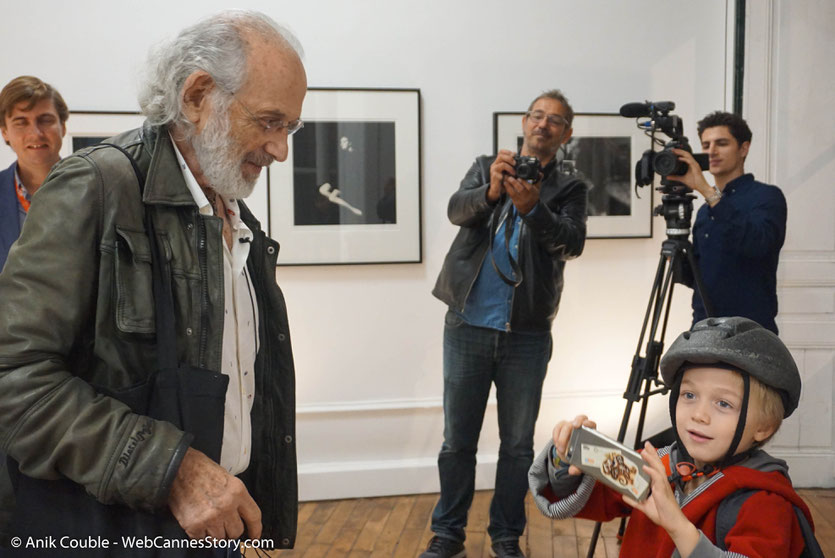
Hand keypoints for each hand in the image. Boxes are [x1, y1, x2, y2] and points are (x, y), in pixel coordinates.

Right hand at [168, 447, 261, 539]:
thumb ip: (236, 498)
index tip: (255, 537)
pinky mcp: (194, 525)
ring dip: (214, 533)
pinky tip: (197, 521)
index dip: (255, 530)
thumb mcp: (227, 478)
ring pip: (219, 539)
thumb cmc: (200, 470)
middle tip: (221, 523)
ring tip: (207, 519)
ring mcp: (210, 517)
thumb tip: (239, 516)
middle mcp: (226, 506)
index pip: (254, 516)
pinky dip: (199, 534)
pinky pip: (201, 540)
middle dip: (229, 530)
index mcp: (238, 492)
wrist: (178, 468)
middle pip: (236, 532)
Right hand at [488, 150, 515, 202]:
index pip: (501, 152)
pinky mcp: (494, 176)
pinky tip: (509, 178)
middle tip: (515, 163)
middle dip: (510, 158)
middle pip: (501, 155)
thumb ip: (512, 166)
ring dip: (510, 167)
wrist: (497, 190)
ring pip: (502, 163)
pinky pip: (500, 173)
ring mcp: (494, 170)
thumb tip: (521, 162)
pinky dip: (506, 175)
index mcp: (498, 162)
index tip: (515, 155)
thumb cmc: (503, 181)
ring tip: (514, 172)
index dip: (508, 152)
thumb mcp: (508, 172)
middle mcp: (495, 164)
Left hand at [504, 173, 541, 214]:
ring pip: (515, 193)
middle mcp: (527, 197)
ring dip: (509, 186)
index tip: (519, 178)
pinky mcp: (516, 202)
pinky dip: (508, 190)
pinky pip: (511, 196)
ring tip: (505, 180)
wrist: (530, 208)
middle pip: (521, 190)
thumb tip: (540, 172)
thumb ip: (538, 180)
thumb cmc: (533, 195)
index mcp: (533, 192)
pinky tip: (505, 184)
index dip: (524, 182)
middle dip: (515, 183)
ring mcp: (521, 200)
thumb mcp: (537, 188)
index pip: (529, 187)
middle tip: (510, 178)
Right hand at [552, 415, 595, 475]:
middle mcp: (580, 427)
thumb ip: (578, 468)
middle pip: (579, 419)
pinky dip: (555, 435)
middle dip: (575, 422)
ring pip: (566, 424)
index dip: (588, 423)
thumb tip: (572, 471)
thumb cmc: (581, 456)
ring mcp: (570, 426)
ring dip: (562, 435)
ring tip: (561, 447)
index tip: (584, 426)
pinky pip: (557, 428)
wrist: (572, 454)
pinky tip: (556, 444)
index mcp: (590, 433)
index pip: (590, 424)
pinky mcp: (561, 428)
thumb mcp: (581, 464)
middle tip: (573, 428)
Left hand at [623, 442, 699, 556]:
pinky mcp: (663, 492)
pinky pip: (658, 480)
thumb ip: (635, 500)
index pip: (655, 468)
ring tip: (645, 451)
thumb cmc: (663, 515)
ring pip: (658, 469)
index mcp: (658, 485)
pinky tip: (646, 467)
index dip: (651, 458)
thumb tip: (624, 496)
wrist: (673, 524)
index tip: (646, 449)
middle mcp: (661, 483)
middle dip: (652, 454)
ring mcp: (663, 486)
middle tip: (647, 444)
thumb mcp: (644, 506)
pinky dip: (652, 472)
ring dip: (651, 459)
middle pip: (657, 465)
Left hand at [667, 149, 712, 198]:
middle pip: (686, 154)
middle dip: (679, 151)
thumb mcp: (682, 179)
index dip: (680, 152)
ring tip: (675, 151)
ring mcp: (695, 165)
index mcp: (691, 164)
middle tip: (672, 150)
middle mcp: (693, 163)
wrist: (702, 187)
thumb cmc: (695, 183)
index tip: (673, 151)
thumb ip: (675, 177)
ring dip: (681, 153)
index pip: (685, 156)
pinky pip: (690, 161)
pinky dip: (684, 159)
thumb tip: (668, 176)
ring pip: (688, 156)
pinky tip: (679, 159)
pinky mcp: (696, 168)